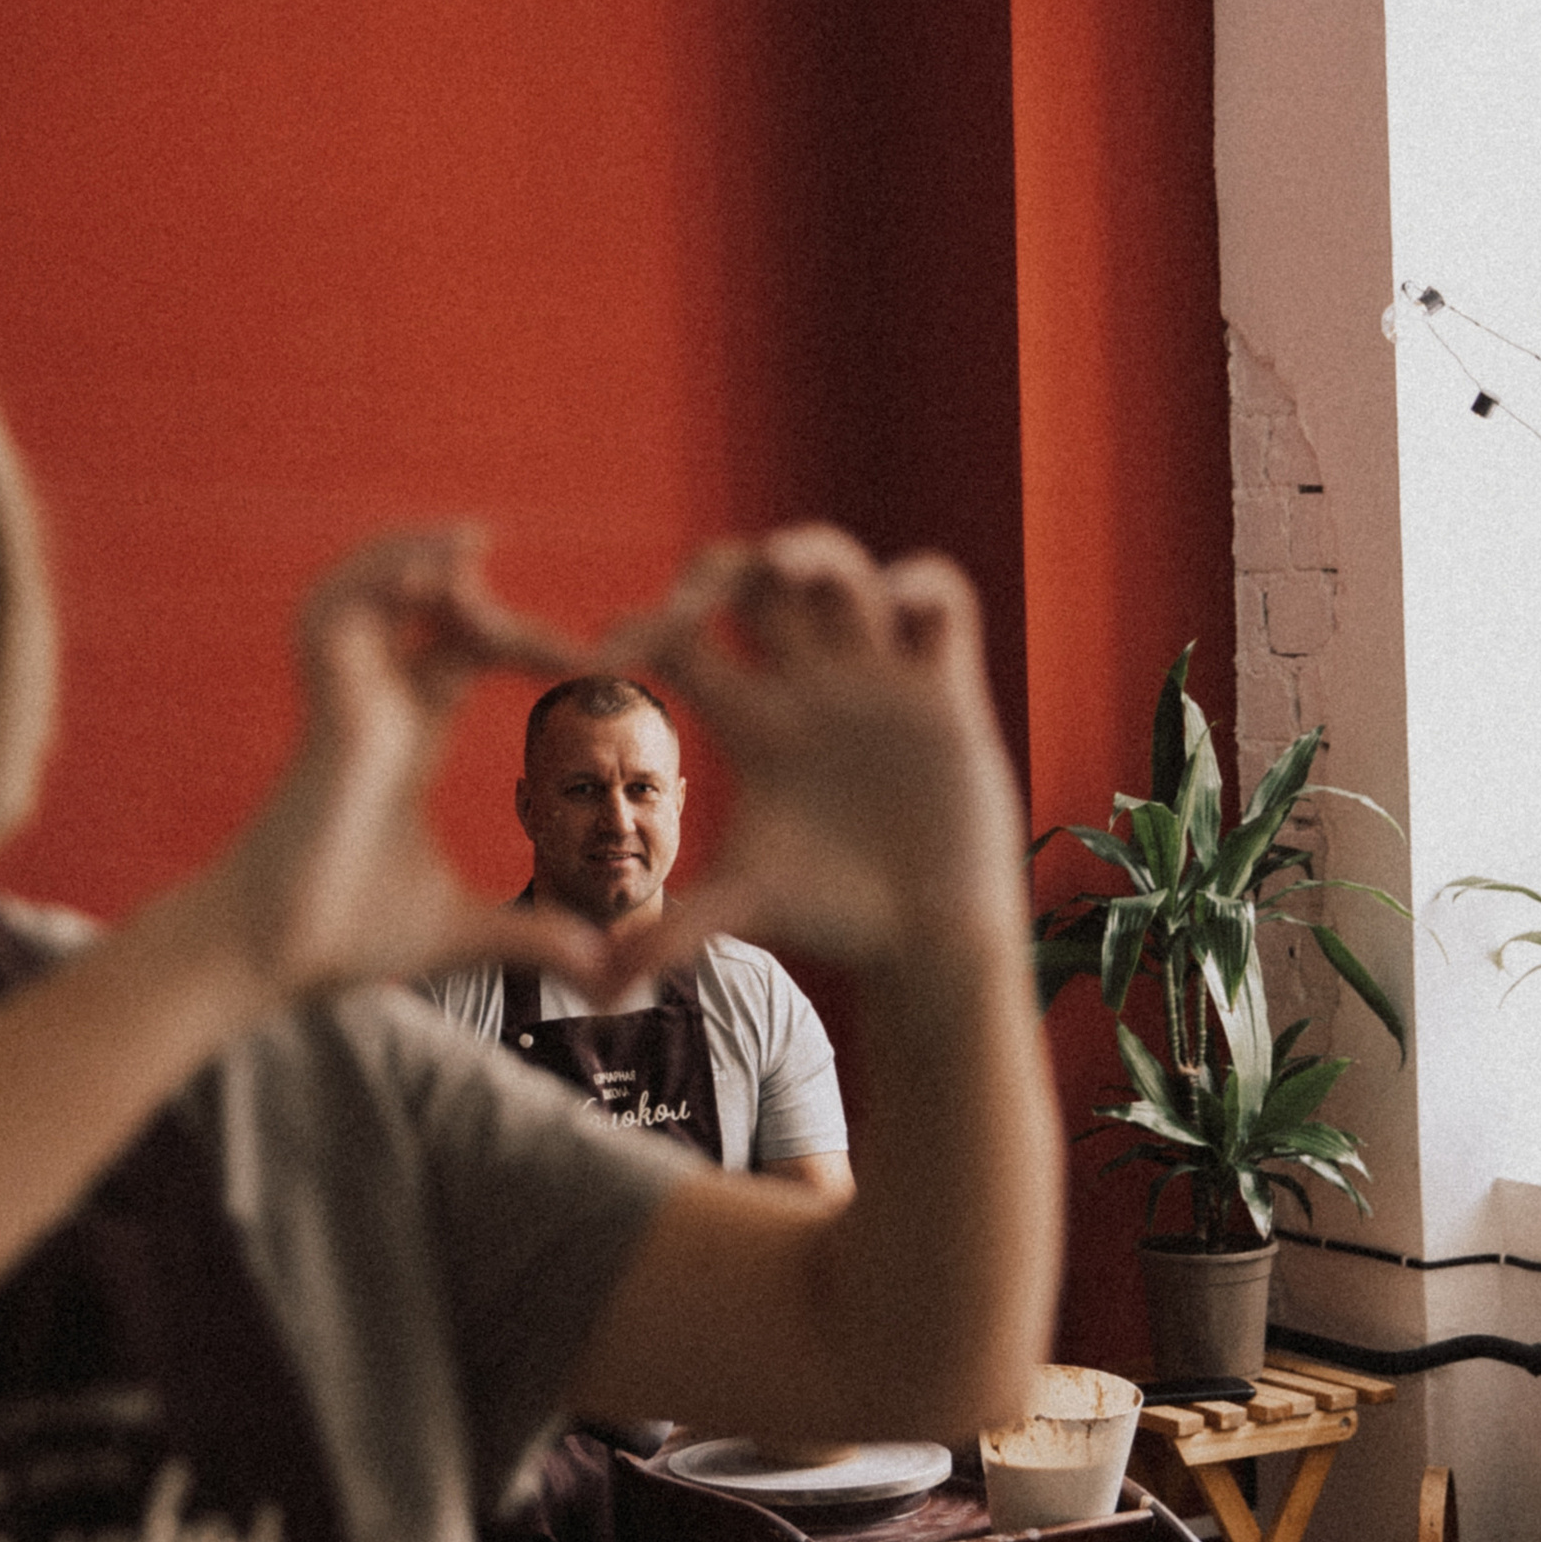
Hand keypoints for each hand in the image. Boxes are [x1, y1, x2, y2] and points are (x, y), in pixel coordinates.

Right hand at [192, 528, 615, 998]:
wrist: (267, 956)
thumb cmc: (341, 938)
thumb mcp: (461, 932)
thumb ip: (534, 939)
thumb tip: (605, 969)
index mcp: (405, 744)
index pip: (463, 656)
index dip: (520, 638)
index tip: (589, 657)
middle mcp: (374, 711)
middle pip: (419, 609)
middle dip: (471, 583)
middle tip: (538, 592)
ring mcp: (346, 705)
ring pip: (365, 590)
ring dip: (412, 556)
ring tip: (473, 543)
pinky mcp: (325, 713)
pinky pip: (334, 615)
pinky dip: (372, 579)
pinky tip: (435, 572)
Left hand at [602, 528, 1025, 972]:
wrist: (927, 939)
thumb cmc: (836, 918)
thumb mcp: (749, 909)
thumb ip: (675, 932)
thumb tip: (595, 989)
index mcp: (753, 723)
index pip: (683, 642)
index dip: (642, 626)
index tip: (612, 649)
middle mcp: (809, 689)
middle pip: (758, 584)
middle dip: (729, 565)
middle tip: (705, 586)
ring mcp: (876, 684)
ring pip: (841, 574)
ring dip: (815, 552)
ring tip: (791, 568)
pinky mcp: (945, 692)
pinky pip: (940, 603)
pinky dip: (924, 583)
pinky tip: (901, 604)